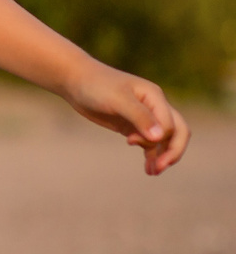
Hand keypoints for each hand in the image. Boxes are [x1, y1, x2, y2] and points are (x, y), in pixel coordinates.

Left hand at [62, 63, 189, 175]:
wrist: (76, 81)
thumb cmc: (97, 86)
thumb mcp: (117, 100)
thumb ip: (139, 116)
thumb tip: (159, 137)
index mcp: (155, 97)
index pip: (170, 124)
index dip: (157, 138)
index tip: (130, 140)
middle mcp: (155, 107)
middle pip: (177, 132)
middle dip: (172, 151)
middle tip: (159, 168)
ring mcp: (144, 117)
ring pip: (163, 140)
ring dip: (162, 156)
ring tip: (152, 173)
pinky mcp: (132, 125)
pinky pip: (149, 142)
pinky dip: (151, 155)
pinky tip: (148, 168)